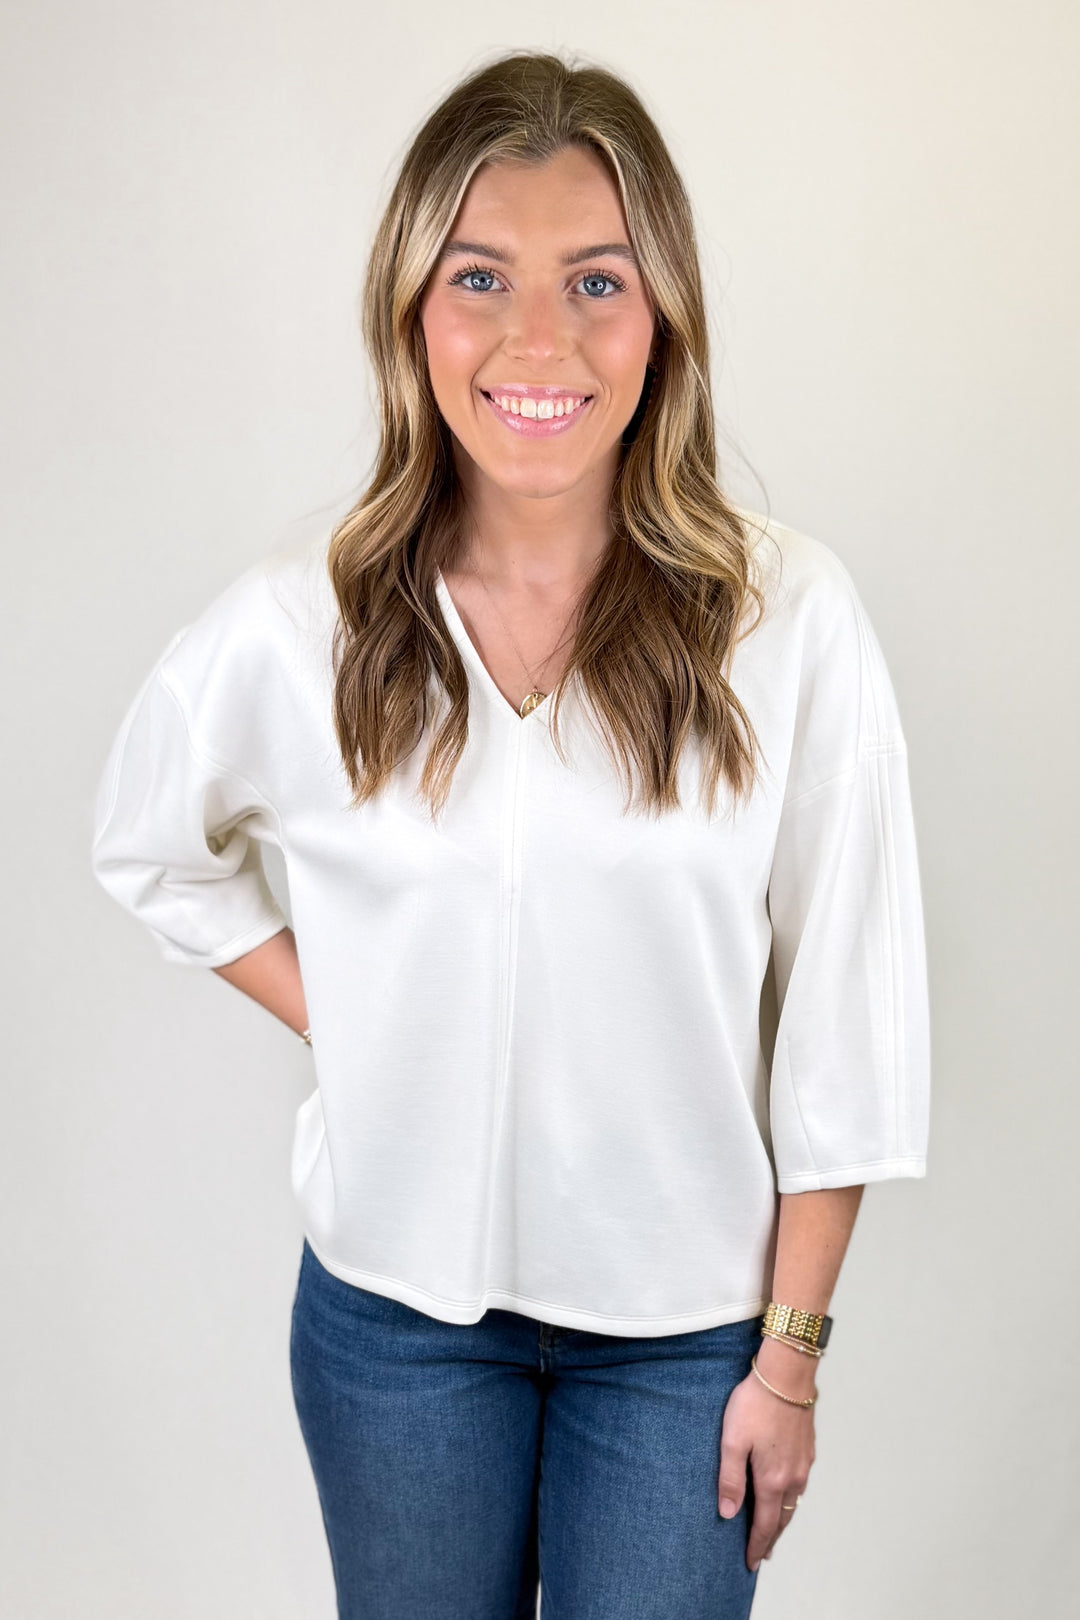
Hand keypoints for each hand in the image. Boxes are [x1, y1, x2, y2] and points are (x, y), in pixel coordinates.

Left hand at [717, 1353, 815, 1571]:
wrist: (787, 1375)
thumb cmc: (755, 1404)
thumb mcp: (732, 1441)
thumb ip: (730, 1479)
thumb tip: (727, 1514)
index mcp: (773, 1480)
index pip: (765, 1525)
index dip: (757, 1546)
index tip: (750, 1563)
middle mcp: (793, 1477)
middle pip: (783, 1519)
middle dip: (770, 1538)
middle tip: (761, 1554)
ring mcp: (804, 1463)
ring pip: (793, 1503)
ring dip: (782, 1520)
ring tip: (771, 1529)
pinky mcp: (808, 1449)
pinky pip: (800, 1485)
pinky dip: (790, 1500)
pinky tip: (784, 1494)